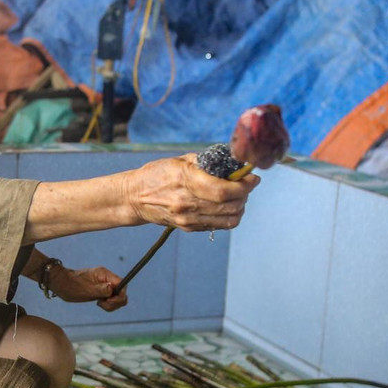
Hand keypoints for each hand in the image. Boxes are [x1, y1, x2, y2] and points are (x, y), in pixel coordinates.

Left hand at [46, 265, 128, 311]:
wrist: (61, 284)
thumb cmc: (71, 285)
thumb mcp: (85, 289)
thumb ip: (100, 289)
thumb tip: (111, 289)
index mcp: (104, 274)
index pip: (122, 284)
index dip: (120, 295)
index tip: (109, 301)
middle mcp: (106, 279)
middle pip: (122, 292)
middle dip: (116, 301)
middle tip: (103, 304)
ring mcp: (104, 285)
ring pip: (117, 297)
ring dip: (112, 305)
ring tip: (100, 304)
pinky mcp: (101, 291)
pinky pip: (111, 300)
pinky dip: (108, 305)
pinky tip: (99, 304)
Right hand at [126, 155, 258, 231]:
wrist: (135, 197)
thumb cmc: (156, 174)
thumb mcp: (179, 160)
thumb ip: (206, 163)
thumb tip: (232, 164)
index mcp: (185, 181)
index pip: (224, 190)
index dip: (245, 186)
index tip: (253, 178)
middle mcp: (187, 203)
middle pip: (230, 206)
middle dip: (245, 194)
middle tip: (247, 185)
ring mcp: (188, 218)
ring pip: (229, 219)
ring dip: (240, 207)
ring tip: (239, 196)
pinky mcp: (189, 227)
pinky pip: (219, 225)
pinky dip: (229, 215)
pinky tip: (226, 205)